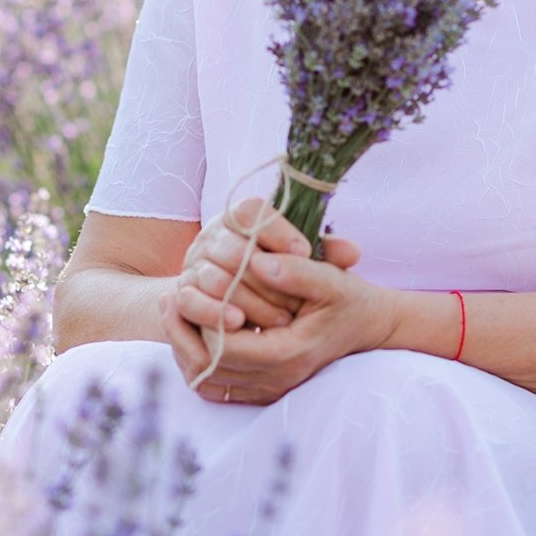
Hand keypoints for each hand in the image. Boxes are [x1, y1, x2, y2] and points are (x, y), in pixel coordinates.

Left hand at [160, 224, 391, 405]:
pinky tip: (189, 335)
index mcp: (289, 354)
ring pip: (208, 382)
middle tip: (166, 299)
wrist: (369, 326)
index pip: (225, 347)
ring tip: (171, 314)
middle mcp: (277, 379)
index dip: (198, 320)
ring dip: (184, 349)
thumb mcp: (333, 280)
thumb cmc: (351, 300)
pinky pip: (217, 388)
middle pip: (209, 369)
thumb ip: (298, 272)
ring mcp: (270, 389)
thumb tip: (260, 263)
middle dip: (180, 334)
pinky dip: (198, 365)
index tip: (181, 288)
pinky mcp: (265, 390)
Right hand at [170, 198, 312, 339]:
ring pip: (214, 278)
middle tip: (297, 303)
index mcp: (239, 217)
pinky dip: (213, 313)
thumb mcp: (302, 261)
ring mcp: (194, 265)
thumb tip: (353, 253)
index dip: (278, 230)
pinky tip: (239, 324)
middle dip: (268, 279)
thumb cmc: (278, 275)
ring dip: (247, 301)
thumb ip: (325, 254)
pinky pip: (190, 302)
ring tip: (279, 321)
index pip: (251, 212)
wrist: (234, 299)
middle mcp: (212, 236)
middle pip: (233, 249)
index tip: (305, 252)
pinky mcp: (182, 293)